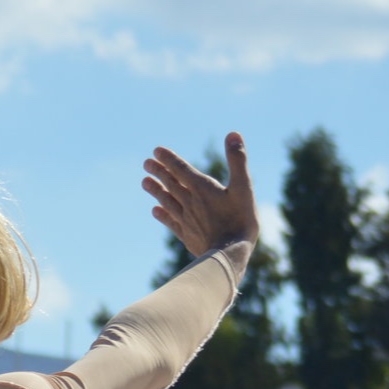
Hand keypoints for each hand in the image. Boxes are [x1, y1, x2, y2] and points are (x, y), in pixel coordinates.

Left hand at [143, 132, 258, 257]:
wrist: (228, 255)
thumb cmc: (240, 219)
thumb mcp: (244, 186)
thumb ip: (238, 160)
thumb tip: (233, 134)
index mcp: (202, 188)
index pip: (181, 170)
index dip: (169, 159)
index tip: (156, 151)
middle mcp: (190, 202)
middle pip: (171, 184)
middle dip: (159, 172)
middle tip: (146, 163)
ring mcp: (186, 219)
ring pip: (168, 201)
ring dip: (156, 191)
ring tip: (144, 182)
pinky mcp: (187, 235)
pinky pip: (171, 221)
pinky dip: (162, 214)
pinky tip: (155, 210)